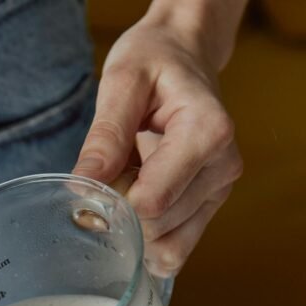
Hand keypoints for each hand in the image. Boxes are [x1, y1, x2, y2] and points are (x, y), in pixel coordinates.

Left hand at [73, 18, 242, 277]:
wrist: (184, 54)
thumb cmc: (153, 61)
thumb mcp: (122, 82)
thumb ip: (105, 136)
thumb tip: (82, 187)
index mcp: (207, 131)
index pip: (154, 200)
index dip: (114, 202)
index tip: (93, 180)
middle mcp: (223, 166)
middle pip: (159, 226)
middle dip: (123, 214)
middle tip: (110, 175)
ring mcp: (221, 189)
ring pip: (170, 247)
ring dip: (136, 229)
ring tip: (129, 184)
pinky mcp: (211, 205)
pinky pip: (178, 249)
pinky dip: (149, 241)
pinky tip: (137, 209)